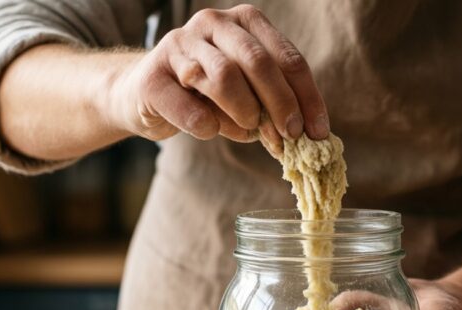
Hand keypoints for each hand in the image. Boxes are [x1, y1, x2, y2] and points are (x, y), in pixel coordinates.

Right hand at [106, 5, 327, 142]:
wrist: (144, 94)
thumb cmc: (205, 93)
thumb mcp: (246, 91)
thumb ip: (272, 103)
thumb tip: (306, 133)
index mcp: (244, 23)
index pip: (286, 57)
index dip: (306, 96)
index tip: (318, 132)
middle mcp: (212, 24)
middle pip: (257, 62)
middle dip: (280, 103)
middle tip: (290, 135)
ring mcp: (179, 45)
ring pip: (224, 77)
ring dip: (244, 112)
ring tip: (248, 131)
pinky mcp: (152, 77)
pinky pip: (188, 107)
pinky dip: (206, 126)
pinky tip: (210, 130)